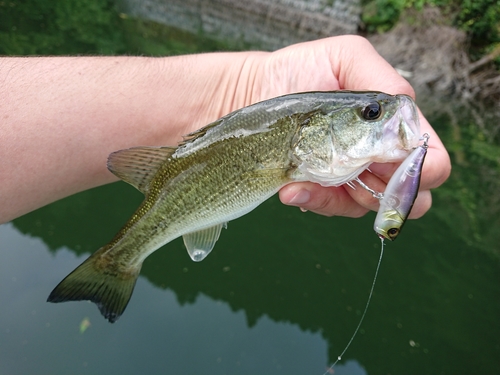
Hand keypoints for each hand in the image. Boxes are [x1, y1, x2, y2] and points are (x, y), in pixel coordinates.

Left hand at [246, 36, 450, 218]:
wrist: (256, 90)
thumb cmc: (303, 70)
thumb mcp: (346, 58)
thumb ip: (381, 79)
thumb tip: (405, 110)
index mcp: (394, 128)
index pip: (431, 161)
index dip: (423, 170)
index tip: (390, 160)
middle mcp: (378, 159)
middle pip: (409, 198)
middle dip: (384, 192)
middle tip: (354, 170)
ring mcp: (350, 179)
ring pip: (365, 209)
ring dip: (339, 196)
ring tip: (306, 173)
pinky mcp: (320, 191)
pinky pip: (328, 208)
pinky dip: (312, 199)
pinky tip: (291, 187)